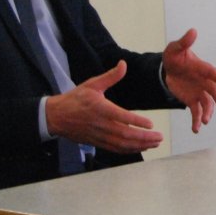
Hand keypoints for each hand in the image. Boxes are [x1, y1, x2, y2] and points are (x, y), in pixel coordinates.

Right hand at [45, 61, 163, 152]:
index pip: (121, 117)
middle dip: (144, 137)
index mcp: (101, 109)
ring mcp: (99, 136)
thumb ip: (110, 76)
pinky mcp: (97, 142)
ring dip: (140, 145)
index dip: (137, 122)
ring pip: (122, 144)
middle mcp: (101, 125)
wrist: (55, 117)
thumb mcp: (92, 84)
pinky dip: (129, 150)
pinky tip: (140, 148)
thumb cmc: (75, 99)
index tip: (151, 124)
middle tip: (159, 137)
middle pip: (125, 134)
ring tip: (155, 143)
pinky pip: (115, 149)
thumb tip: (123, 64)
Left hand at [162, 28, 215, 132]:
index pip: (212, 72)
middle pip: (213, 91)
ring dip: (207, 113)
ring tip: (203, 121)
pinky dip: (196, 121)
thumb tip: (192, 30)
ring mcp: (199, 92)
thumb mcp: (175, 48)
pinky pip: (196, 112)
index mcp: (201, 68)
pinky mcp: (192, 101)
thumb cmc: (174, 57)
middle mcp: (204, 81)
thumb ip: (184, 42)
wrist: (167, 70)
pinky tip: (195, 129)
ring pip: (207, 104)